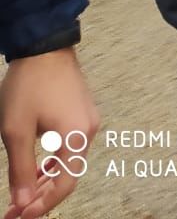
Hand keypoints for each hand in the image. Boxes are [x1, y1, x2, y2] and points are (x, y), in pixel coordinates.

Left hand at [0, 47, 98, 218]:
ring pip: (68, 162)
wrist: (45, 48)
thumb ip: (21, 169)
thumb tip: (22, 202)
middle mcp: (88, 131)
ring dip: (44, 182)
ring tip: (20, 196)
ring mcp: (87, 120)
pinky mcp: (81, 113)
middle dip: (40, 197)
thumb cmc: (30, 86)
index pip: (65, 184)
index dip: (43, 205)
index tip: (19, 217)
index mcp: (76, 136)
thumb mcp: (16, 131)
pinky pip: (69, 147)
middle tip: (13, 212)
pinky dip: (52, 164)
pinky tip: (36, 171)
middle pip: (68, 175)